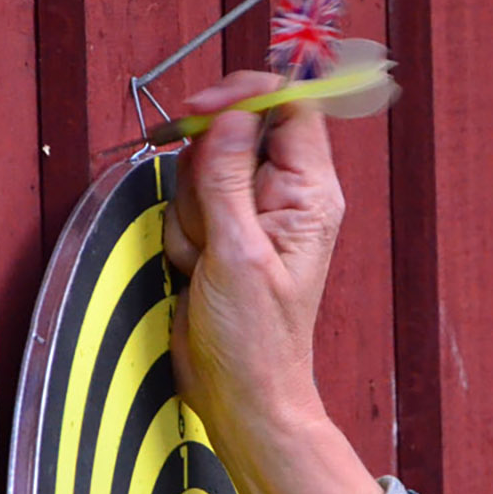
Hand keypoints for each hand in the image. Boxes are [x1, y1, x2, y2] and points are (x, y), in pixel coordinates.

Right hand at [162, 73, 381, 493]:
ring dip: (191, 213)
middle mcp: (285, 196)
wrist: (242, 396)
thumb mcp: (237, 254)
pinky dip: (183, 235)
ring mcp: (253, 215)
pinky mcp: (224, 235)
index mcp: (309, 192)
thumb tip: (229, 118)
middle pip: (234, 134)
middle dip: (205, 173)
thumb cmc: (256, 341)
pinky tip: (196, 271)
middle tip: (211, 223)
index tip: (201, 112)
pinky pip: (189, 206)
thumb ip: (227, 179)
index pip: (290, 106)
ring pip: (202, 171)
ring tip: (207, 260)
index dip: (244, 96)